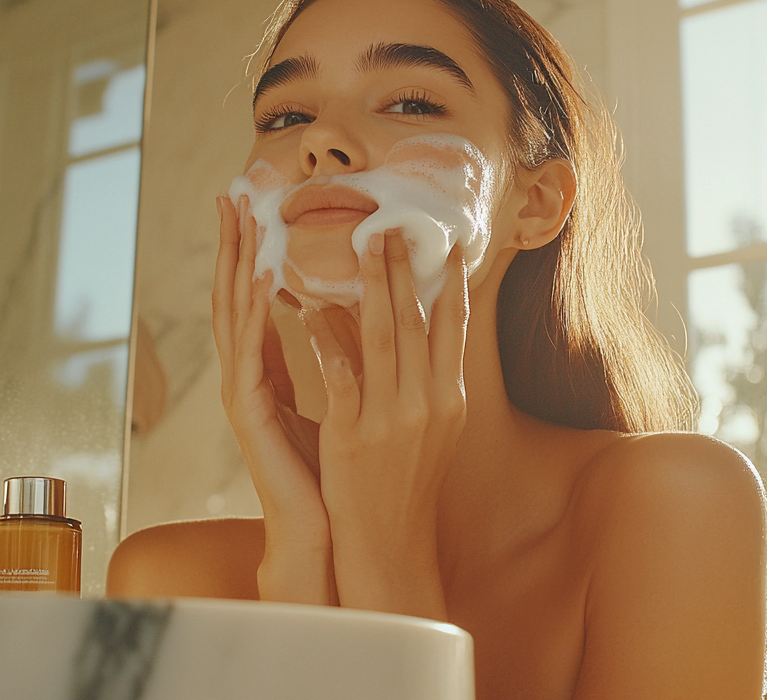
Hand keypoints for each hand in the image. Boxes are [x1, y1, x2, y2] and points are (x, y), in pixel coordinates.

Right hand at [213, 195, 333, 603]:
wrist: (322, 528)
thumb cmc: (330, 468)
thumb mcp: (336, 397)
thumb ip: (330, 356)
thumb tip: (339, 312)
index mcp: (263, 370)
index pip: (252, 298)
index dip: (249, 251)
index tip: (252, 205)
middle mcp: (245, 376)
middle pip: (234, 296)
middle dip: (233, 244)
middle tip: (232, 194)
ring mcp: (241, 394)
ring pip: (234, 317)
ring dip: (235, 266)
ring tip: (240, 221)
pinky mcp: (249, 416)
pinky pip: (248, 356)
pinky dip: (251, 315)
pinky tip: (259, 281)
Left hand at [302, 231, 469, 618]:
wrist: (389, 541)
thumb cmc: (407, 481)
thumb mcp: (433, 427)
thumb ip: (431, 379)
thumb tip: (426, 327)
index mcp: (450, 398)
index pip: (454, 328)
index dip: (452, 283)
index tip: (448, 244)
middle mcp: (427, 403)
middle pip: (415, 322)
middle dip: (403, 269)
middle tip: (390, 225)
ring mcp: (391, 419)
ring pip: (381, 338)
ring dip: (370, 287)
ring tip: (358, 246)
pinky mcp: (353, 435)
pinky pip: (340, 376)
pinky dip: (328, 340)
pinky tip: (312, 309)